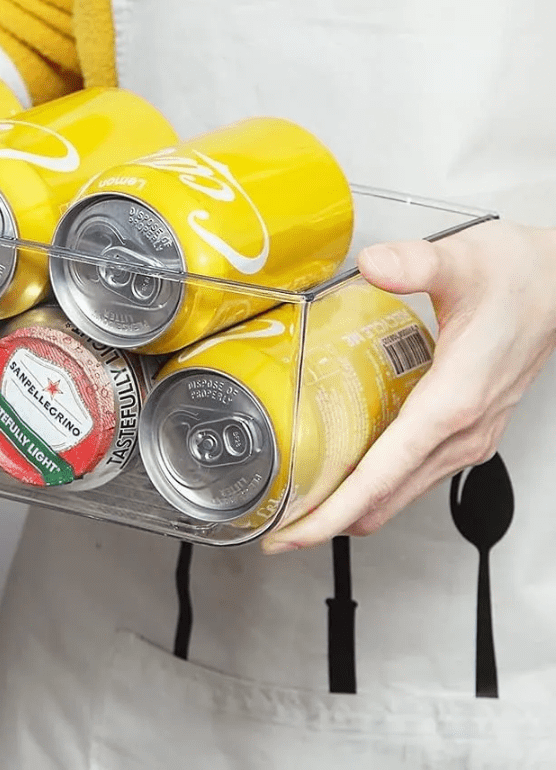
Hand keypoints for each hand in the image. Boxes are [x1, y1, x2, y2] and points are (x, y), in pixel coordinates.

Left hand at [262, 220, 555, 553]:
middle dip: (329, 520)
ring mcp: (467, 435)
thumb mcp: (463, 262)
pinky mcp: (467, 428)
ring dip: (351, 505)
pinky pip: (414, 471)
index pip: (383, 475)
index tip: (294, 533)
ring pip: (401, 490)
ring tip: (300, 506)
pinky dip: (377, 483)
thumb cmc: (519, 279)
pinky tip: (345, 470)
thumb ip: (415, 263)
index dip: (333, 512)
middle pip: (385, 497)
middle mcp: (461, 431)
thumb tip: (376, 264)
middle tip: (277, 529)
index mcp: (452, 403)